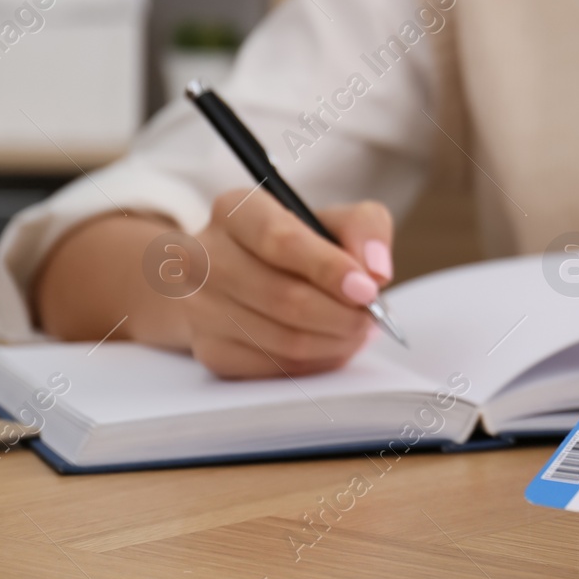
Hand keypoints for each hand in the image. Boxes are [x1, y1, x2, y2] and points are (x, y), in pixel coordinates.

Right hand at [179, 192, 395, 377]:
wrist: (237, 277)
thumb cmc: (295, 245)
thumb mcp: (331, 219)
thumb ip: (364, 228)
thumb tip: (377, 271)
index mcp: (235, 211)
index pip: (280, 241)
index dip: (329, 269)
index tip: (368, 289)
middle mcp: (205, 257)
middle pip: (285, 298)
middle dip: (343, 314)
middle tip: (373, 316)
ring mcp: (201, 308)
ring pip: (283, 339)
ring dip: (336, 341)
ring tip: (359, 330)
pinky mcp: (209, 350)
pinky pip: (275, 367)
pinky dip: (317, 361)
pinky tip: (332, 345)